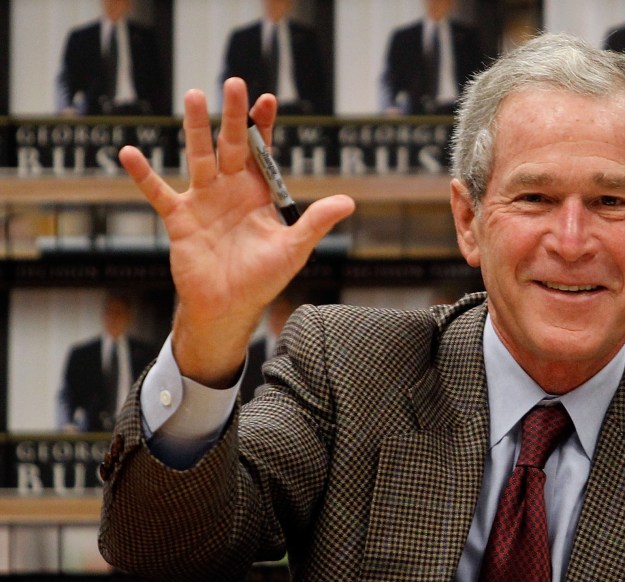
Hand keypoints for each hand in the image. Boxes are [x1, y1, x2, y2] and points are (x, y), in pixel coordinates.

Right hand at [117, 77, 354, 386]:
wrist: (229, 308)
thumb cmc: (262, 280)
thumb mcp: (294, 249)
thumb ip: (316, 222)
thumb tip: (348, 203)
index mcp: (259, 194)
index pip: (262, 152)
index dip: (264, 127)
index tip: (268, 100)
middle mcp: (231, 191)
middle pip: (232, 145)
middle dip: (234, 116)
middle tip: (235, 83)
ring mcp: (204, 202)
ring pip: (199, 157)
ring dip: (195, 129)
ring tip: (194, 97)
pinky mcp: (181, 219)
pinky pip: (159, 193)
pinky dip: (144, 175)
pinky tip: (129, 153)